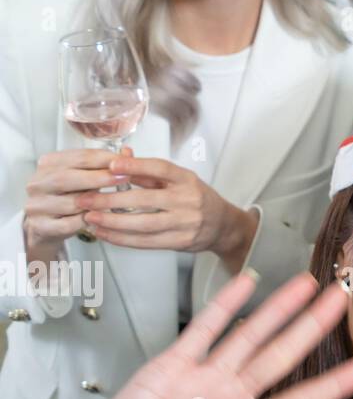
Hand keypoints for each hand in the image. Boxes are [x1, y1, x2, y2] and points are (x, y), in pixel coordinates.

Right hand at [23, 148, 128, 264]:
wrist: (46, 224)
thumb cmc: (70, 195)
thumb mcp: (85, 175)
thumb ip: (104, 164)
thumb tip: (127, 153)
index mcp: (49, 164)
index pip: (79, 157)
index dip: (104, 159)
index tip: (125, 162)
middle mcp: (38, 183)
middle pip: (68, 178)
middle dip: (99, 178)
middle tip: (123, 178)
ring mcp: (36, 205)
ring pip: (70, 203)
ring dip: (95, 203)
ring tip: (113, 201)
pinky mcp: (41, 226)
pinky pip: (69, 224)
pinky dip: (86, 221)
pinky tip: (98, 218)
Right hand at [70, 271, 352, 398]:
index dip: (337, 382)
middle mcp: (229, 396)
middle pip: (282, 354)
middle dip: (314, 326)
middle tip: (342, 299)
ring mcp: (203, 378)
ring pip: (249, 335)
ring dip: (279, 308)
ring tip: (307, 283)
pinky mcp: (171, 366)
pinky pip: (202, 330)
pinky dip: (224, 305)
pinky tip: (246, 282)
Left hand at [76, 150, 258, 272]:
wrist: (222, 225)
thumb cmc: (196, 198)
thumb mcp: (180, 180)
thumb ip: (149, 172)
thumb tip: (121, 157)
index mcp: (187, 179)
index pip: (160, 169)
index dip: (135, 167)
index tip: (110, 165)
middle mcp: (188, 200)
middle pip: (145, 199)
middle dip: (110, 200)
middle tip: (85, 199)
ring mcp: (185, 222)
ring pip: (142, 224)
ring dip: (112, 222)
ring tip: (90, 218)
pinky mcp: (179, 241)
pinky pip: (146, 242)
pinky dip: (121, 238)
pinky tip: (105, 233)